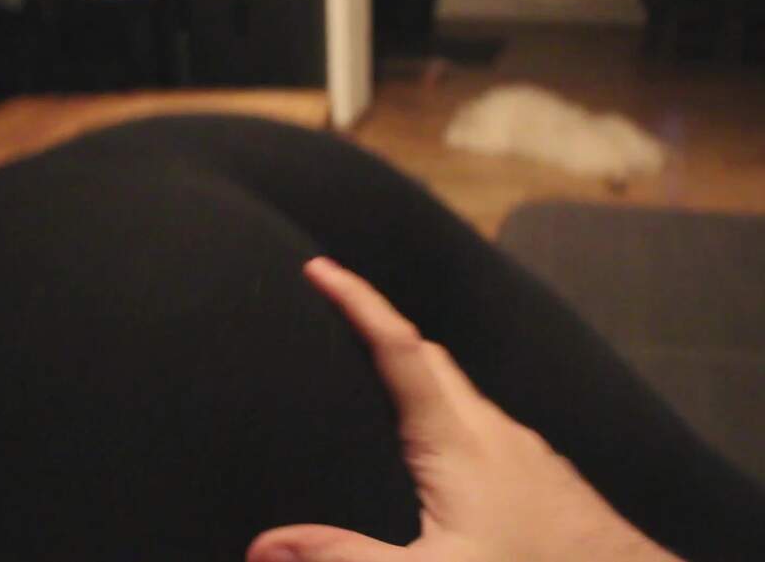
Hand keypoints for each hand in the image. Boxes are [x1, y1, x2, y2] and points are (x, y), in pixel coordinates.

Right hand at [247, 257, 683, 561]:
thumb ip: (345, 557)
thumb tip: (267, 546)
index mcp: (455, 440)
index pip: (397, 348)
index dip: (357, 302)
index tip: (321, 269)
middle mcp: (489, 427)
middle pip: (426, 354)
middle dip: (379, 325)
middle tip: (335, 316)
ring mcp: (518, 444)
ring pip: (454, 384)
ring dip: (412, 365)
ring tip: (370, 375)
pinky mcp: (534, 465)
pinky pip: (477, 415)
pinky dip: (443, 404)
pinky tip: (435, 444)